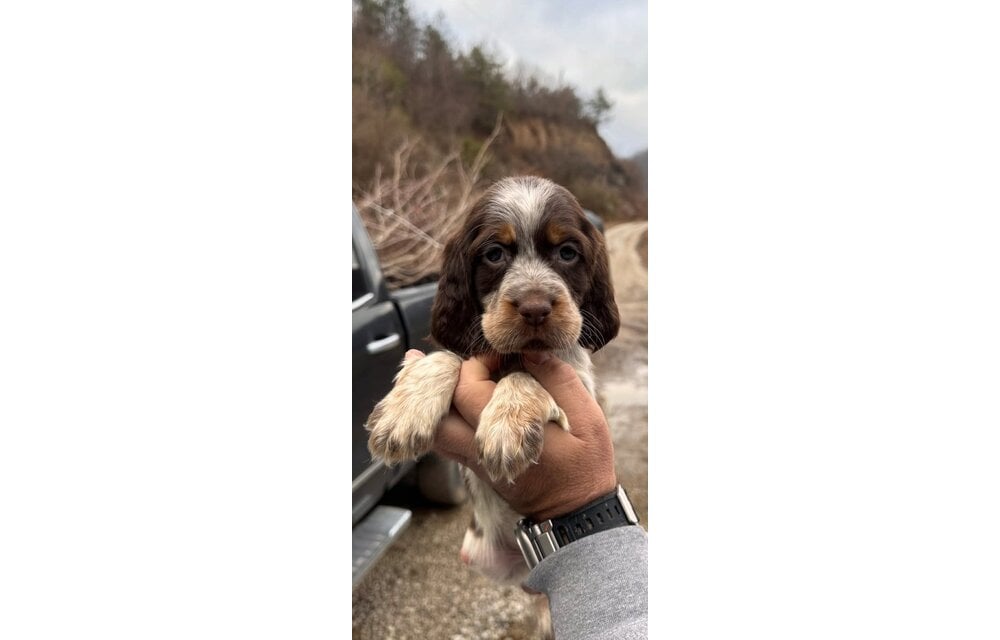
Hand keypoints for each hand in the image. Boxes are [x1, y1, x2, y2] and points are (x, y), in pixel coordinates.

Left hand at [409, 349, 617, 520]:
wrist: (577, 518)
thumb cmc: (586, 468)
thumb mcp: (587, 419)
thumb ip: (560, 381)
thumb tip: (531, 353)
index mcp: (507, 434)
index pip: (469, 390)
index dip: (478, 363)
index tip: (502, 354)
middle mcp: (482, 450)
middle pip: (441, 411)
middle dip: (452, 378)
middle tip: (477, 363)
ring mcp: (477, 462)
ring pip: (437, 431)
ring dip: (438, 400)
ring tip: (433, 370)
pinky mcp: (479, 469)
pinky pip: (448, 441)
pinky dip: (443, 417)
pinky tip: (443, 398)